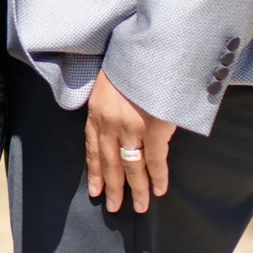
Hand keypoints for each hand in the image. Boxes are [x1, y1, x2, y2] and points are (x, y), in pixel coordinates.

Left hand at [85, 68, 175, 213]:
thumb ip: (111, 101)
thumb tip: (117, 120)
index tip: (95, 191)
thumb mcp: (112, 79)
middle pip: (109, 163)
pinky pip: (155, 160)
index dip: (94, 171)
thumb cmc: (136, 59)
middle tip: (115, 208)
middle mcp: (109, 122)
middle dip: (113, 188)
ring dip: (137, 190)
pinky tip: (160, 190)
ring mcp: (131, 126)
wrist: (156, 45)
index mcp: (97, 110)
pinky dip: (158, 177)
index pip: (92, 148)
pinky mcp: (154, 128)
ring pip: (131, 166)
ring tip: (141, 207)